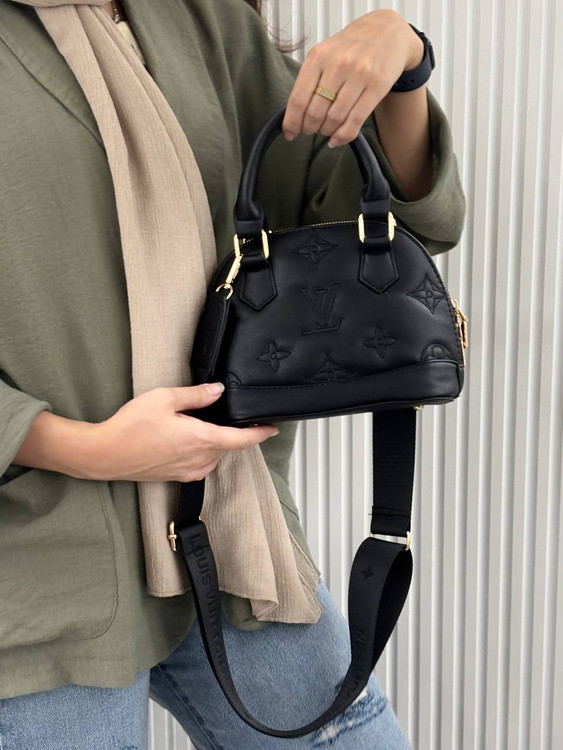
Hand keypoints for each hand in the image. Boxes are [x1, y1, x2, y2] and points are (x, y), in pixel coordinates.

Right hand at [89, 383, 278, 481]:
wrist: (105, 455)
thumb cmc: (131, 426)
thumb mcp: (165, 399)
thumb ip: (196, 395)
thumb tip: (219, 390)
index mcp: (202, 439)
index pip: (242, 439)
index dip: (260, 434)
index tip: (272, 428)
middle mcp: (200, 459)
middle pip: (227, 445)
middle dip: (231, 431)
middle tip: (224, 414)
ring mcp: (188, 470)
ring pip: (214, 455)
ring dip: (214, 441)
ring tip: (200, 424)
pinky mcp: (177, 476)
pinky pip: (201, 464)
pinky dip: (202, 451)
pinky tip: (187, 439)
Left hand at [282, 9, 423, 147]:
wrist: (385, 31)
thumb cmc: (351, 48)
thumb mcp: (325, 55)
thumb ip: (310, 81)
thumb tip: (295, 117)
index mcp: (318, 57)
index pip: (298, 99)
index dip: (292, 122)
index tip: (289, 134)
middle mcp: (337, 64)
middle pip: (315, 112)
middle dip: (310, 128)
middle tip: (311, 130)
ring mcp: (359, 75)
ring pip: (334, 118)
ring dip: (326, 131)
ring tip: (326, 130)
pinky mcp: (377, 86)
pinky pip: (355, 120)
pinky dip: (343, 136)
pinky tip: (337, 139)